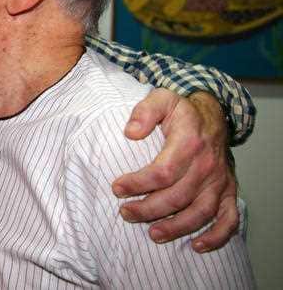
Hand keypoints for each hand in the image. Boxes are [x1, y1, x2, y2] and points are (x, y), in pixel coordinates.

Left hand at [112, 88, 237, 251]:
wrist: (212, 114)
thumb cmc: (181, 111)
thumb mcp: (161, 99)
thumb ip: (144, 112)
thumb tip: (130, 132)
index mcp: (189, 142)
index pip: (163, 171)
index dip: (138, 183)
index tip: (117, 188)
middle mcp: (207, 165)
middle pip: (178, 196)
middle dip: (149, 209)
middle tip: (125, 213)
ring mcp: (219, 180)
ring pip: (200, 211)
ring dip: (177, 227)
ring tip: (153, 234)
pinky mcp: (228, 191)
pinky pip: (229, 219)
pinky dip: (217, 236)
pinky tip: (198, 246)